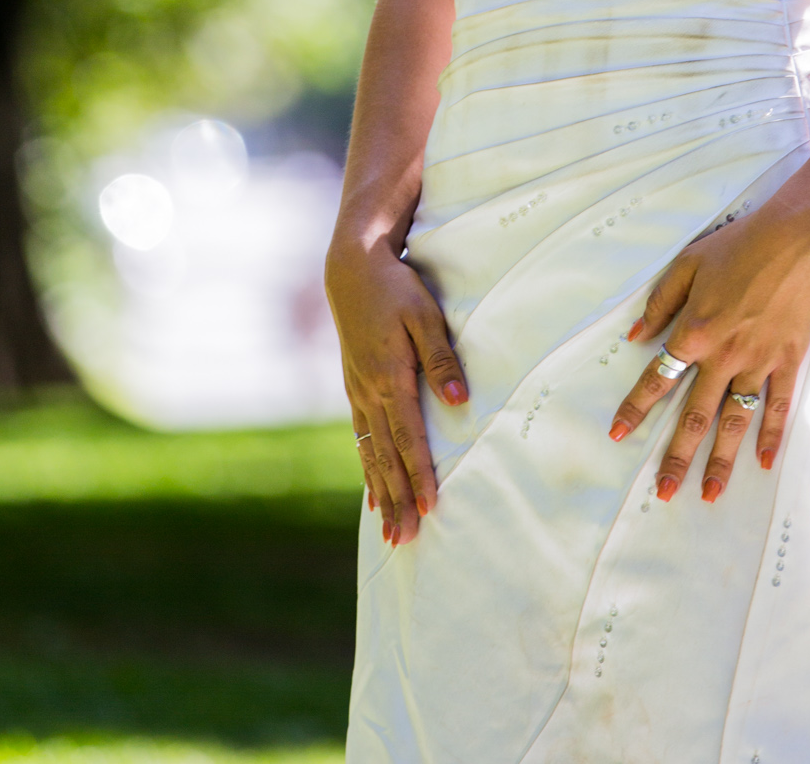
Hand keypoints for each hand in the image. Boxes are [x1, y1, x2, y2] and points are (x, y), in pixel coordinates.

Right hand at [325, 230, 467, 546]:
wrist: (351, 270)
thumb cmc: (395, 288)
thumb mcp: (424, 314)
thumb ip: (443, 357)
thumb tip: (459, 399)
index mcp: (389, 377)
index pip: (409, 436)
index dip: (420, 473)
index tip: (430, 506)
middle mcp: (369, 392)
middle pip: (386, 456)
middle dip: (397, 498)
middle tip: (406, 539)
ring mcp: (357, 392)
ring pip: (371, 453)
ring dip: (381, 492)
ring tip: (389, 530)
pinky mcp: (354, 388)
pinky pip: (361, 439)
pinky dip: (368, 468)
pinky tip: (372, 491)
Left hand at [608, 205, 809, 502]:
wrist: (794, 239)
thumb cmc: (738, 246)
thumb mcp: (687, 264)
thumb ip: (660, 303)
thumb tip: (636, 336)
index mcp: (695, 332)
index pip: (659, 378)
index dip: (636, 407)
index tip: (618, 433)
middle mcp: (724, 355)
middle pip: (696, 415)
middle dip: (678, 456)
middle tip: (664, 492)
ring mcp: (759, 362)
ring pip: (735, 421)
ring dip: (721, 460)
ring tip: (710, 494)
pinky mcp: (787, 361)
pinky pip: (778, 406)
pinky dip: (771, 435)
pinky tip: (764, 462)